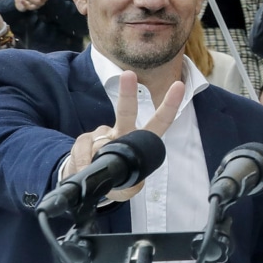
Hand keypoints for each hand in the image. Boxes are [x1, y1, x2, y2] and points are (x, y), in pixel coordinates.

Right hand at [64, 71, 181, 201]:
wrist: (88, 180)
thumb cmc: (114, 178)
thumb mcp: (127, 187)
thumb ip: (129, 187)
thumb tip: (121, 179)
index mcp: (140, 140)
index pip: (159, 122)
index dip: (170, 105)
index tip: (179, 86)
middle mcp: (123, 131)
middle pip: (126, 111)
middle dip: (127, 93)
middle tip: (129, 75)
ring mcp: (102, 134)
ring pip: (99, 139)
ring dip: (95, 157)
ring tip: (94, 169)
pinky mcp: (83, 140)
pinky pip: (83, 151)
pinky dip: (83, 163)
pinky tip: (83, 168)